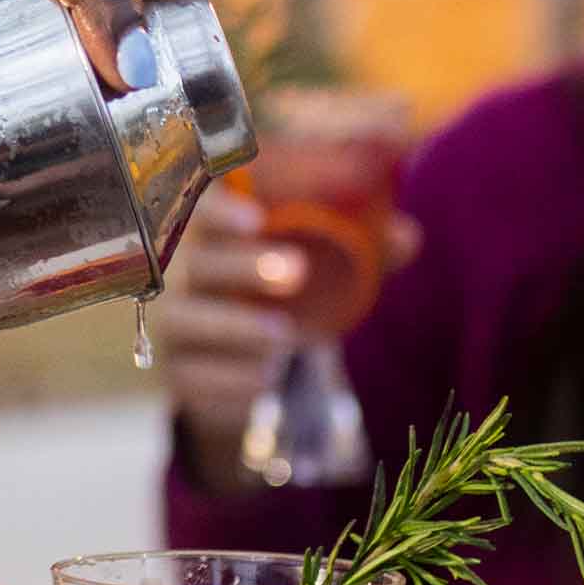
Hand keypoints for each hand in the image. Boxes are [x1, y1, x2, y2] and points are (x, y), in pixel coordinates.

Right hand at [154, 185, 417, 474]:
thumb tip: (408, 237)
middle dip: (242, 265)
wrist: (239, 361)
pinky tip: (263, 379)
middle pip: (196, 261)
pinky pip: (193, 375)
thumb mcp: (320, 263)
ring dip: (235, 326)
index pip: (201, 205)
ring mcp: (174, 324)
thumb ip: (360, 245)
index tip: (254, 217)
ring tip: (284, 336)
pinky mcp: (178, 373)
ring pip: (188, 319)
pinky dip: (229, 379)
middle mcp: (181, 271)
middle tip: (297, 273)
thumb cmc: (280, 289)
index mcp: (213, 229)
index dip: (221, 207)